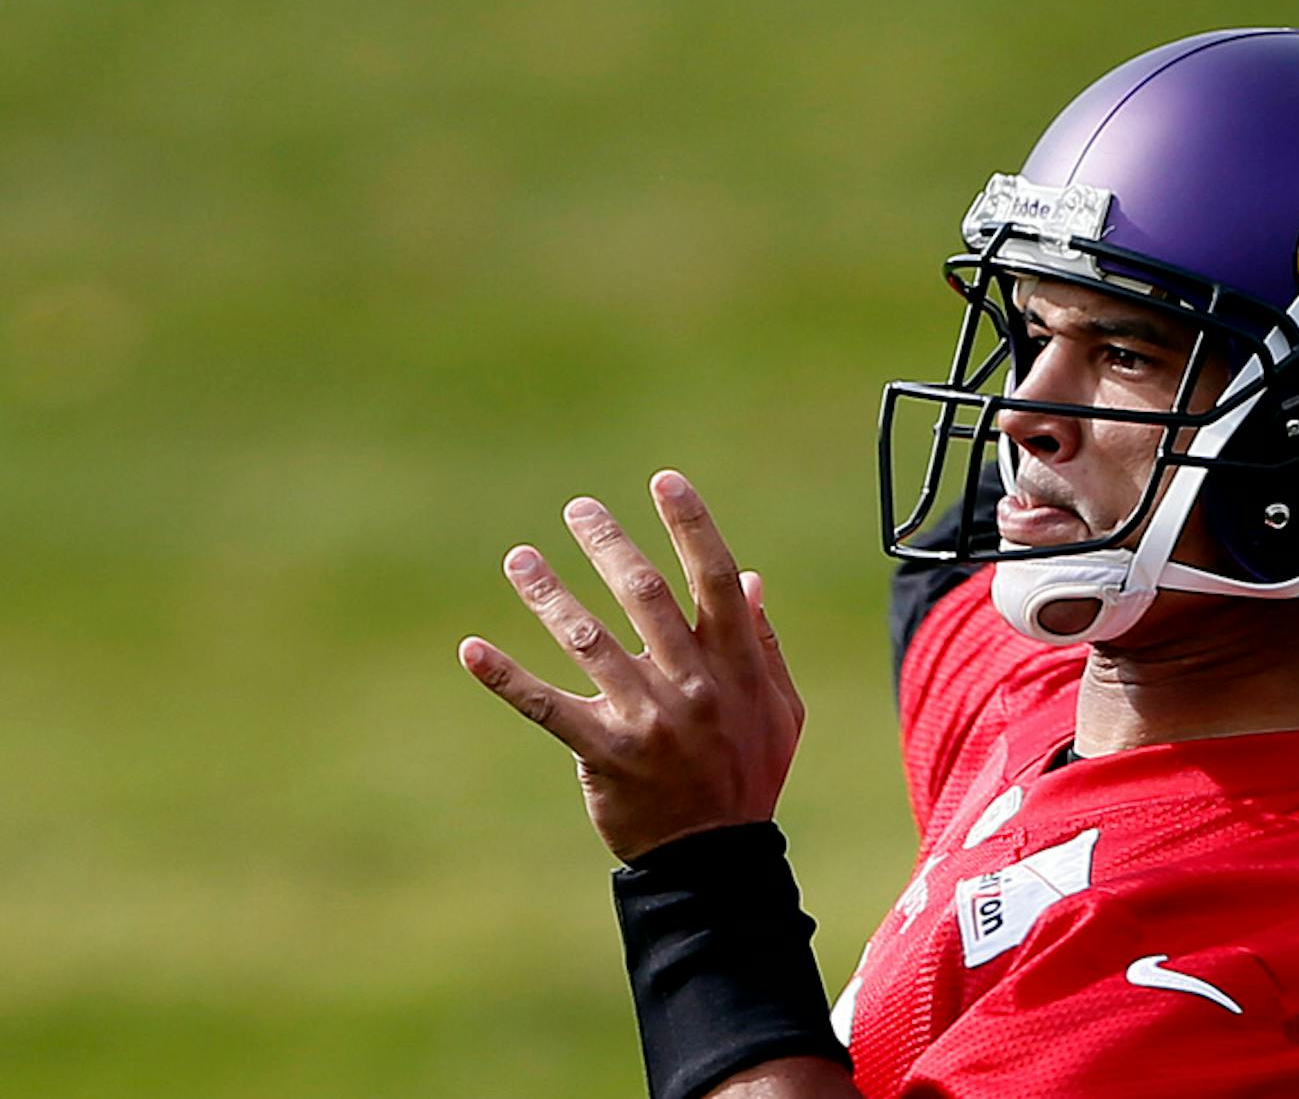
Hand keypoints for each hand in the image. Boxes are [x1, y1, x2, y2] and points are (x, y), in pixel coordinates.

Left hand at [459, 470, 805, 862]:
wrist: (715, 860)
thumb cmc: (749, 775)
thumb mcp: (780, 710)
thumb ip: (764, 643)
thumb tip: (748, 579)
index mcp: (737, 666)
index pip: (714, 578)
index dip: (692, 526)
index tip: (664, 482)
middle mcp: (693, 684)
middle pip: (645, 595)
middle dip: (608, 544)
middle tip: (579, 509)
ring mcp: (648, 719)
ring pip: (589, 641)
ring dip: (549, 594)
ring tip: (519, 559)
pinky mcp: (604, 754)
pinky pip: (547, 707)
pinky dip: (507, 677)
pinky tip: (472, 650)